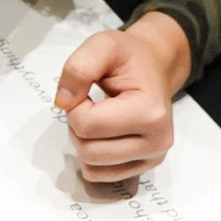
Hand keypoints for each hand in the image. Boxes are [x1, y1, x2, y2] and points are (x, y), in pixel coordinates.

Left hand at [53, 11, 190, 184]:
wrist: (154, 65)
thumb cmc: (128, 57)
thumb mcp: (102, 45)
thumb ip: (79, 67)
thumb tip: (62, 103)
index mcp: (151, 112)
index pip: (87, 125)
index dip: (74, 107)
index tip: (86, 91)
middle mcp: (157, 141)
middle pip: (88, 151)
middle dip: (78, 127)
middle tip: (91, 106)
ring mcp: (153, 158)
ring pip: (91, 167)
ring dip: (83, 142)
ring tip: (98, 118)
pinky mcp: (144, 167)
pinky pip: (99, 176)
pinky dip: (91, 157)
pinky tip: (103, 135)